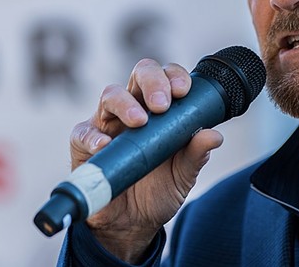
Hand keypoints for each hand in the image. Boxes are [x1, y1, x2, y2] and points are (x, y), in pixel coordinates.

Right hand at [69, 58, 223, 262]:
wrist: (133, 225)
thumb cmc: (159, 190)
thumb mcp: (183, 174)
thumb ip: (197, 154)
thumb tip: (214, 135)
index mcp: (161, 109)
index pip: (167, 77)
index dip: (175, 76)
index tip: (184, 91)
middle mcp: (134, 107)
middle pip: (140, 74)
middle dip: (153, 81)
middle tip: (162, 104)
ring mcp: (107, 123)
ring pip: (111, 94)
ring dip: (125, 103)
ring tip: (139, 121)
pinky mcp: (83, 145)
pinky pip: (83, 132)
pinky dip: (93, 137)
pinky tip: (105, 145)